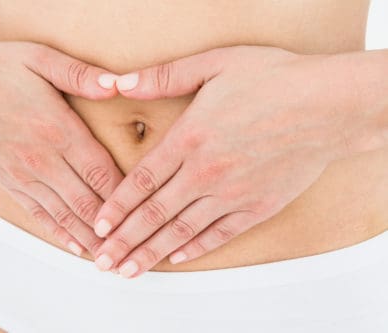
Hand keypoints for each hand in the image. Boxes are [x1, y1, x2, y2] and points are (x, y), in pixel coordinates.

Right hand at [0, 34, 123, 256]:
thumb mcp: (40, 58)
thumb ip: (81, 75)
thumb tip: (118, 85)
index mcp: (57, 128)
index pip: (101, 172)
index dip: (125, 197)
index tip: (146, 215)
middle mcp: (42, 158)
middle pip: (87, 202)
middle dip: (114, 228)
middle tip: (137, 248)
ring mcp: (24, 174)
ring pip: (66, 215)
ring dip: (91, 239)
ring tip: (113, 259)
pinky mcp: (9, 181)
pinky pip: (39, 214)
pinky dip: (60, 232)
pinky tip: (77, 247)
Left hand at [93, 46, 362, 276]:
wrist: (330, 105)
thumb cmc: (276, 81)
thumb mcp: (215, 63)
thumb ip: (164, 76)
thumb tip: (123, 83)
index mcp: (190, 139)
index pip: (141, 182)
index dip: (115, 207)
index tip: (99, 226)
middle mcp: (206, 173)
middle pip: (154, 214)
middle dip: (124, 241)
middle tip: (104, 261)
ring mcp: (232, 194)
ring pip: (182, 231)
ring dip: (152, 253)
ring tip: (130, 270)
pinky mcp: (257, 206)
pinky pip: (220, 234)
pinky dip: (196, 248)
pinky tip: (177, 258)